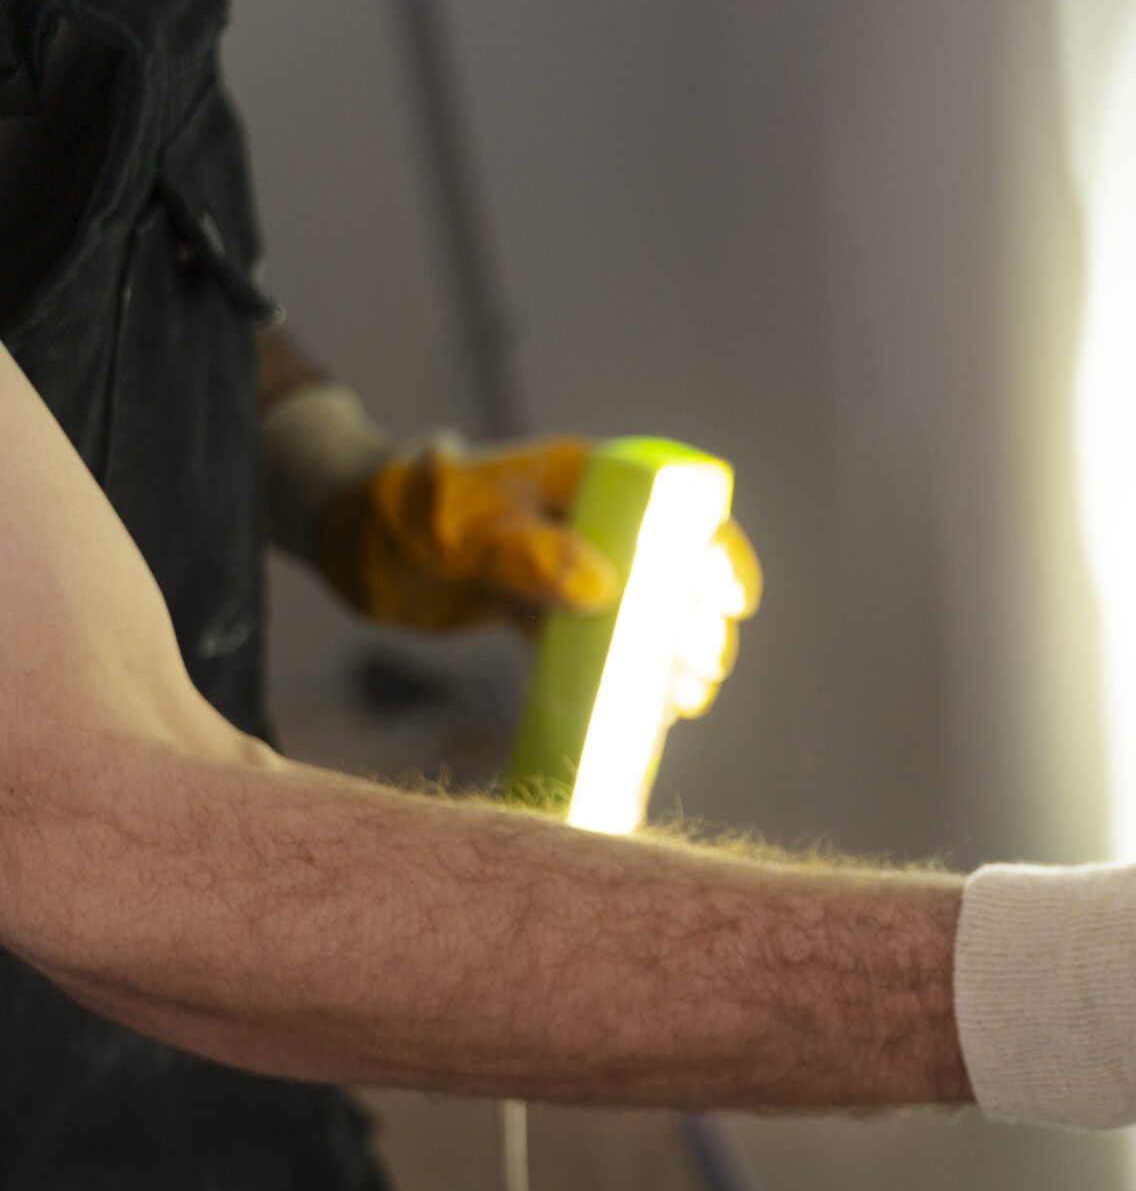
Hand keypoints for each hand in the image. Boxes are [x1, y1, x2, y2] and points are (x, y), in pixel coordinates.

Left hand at [315, 439, 761, 707]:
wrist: (346, 538)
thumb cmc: (401, 510)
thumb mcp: (461, 529)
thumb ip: (527, 554)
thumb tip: (604, 588)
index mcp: (582, 477)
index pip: (672, 507)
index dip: (714, 549)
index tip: (733, 600)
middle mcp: (586, 519)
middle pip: (667, 569)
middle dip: (696, 619)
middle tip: (705, 668)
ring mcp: (565, 565)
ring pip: (637, 613)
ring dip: (665, 656)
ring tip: (688, 699)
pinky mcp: (540, 608)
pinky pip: (593, 645)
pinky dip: (618, 677)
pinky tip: (644, 713)